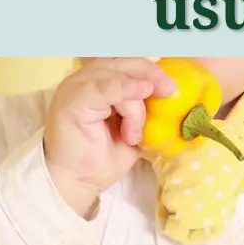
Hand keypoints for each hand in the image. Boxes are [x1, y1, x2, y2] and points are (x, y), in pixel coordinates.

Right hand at [44, 58, 175, 215]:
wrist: (78, 182)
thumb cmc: (102, 157)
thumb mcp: (132, 127)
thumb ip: (144, 107)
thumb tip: (170, 93)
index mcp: (99, 81)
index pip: (128, 62)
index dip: (151, 68)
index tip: (172, 84)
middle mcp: (86, 78)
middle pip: (123, 63)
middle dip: (150, 74)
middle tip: (169, 90)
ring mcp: (76, 87)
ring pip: (117, 76)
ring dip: (134, 104)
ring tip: (133, 134)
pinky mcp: (71, 100)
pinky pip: (102, 88)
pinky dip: (123, 89)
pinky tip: (139, 92)